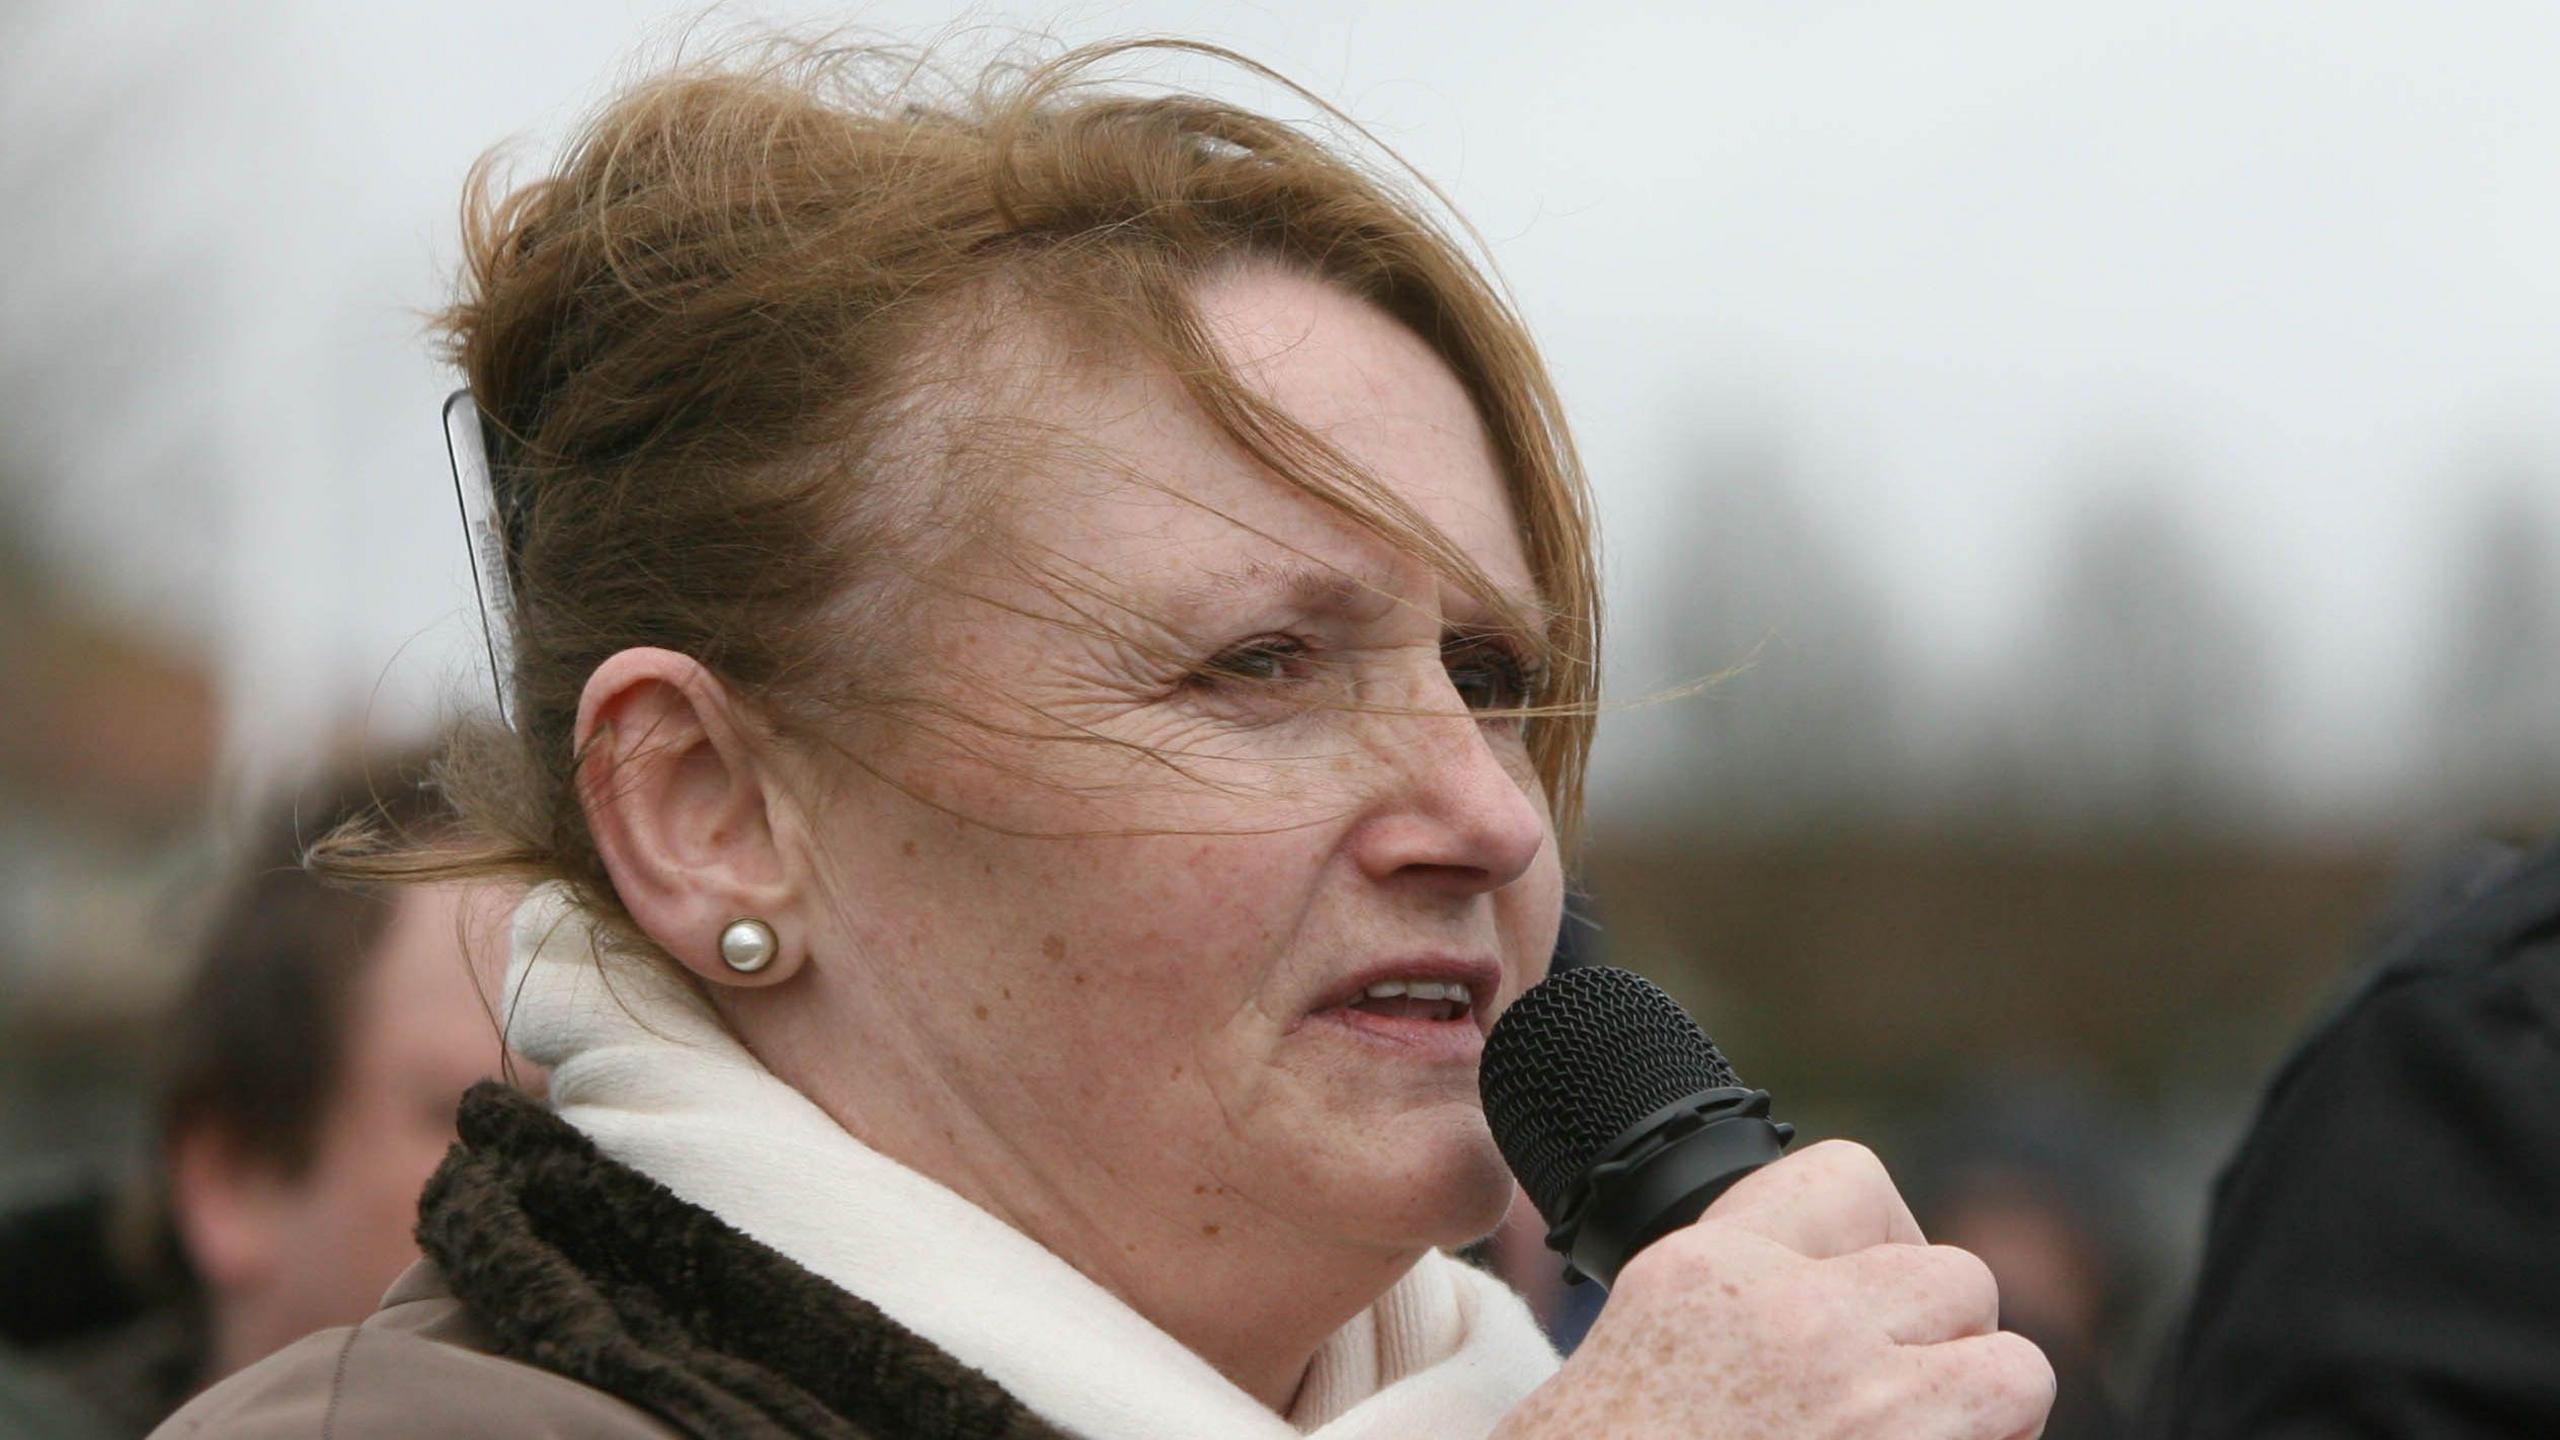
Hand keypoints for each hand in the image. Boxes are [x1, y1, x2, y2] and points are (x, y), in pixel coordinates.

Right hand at [1492, 1140, 2053, 1439]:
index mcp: (1709, 1278)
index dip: (1882, 1242)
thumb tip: (1812, 1330)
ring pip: (2015, 1371)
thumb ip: (1722, 1323)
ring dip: (1986, 1417)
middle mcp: (1801, 1326)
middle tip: (1896, 1410)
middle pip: (1956, 1277)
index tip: (1870, 1303)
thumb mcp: (1625, 1365)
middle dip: (1944, 1343)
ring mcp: (1876, 1415)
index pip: (1850, 1182)